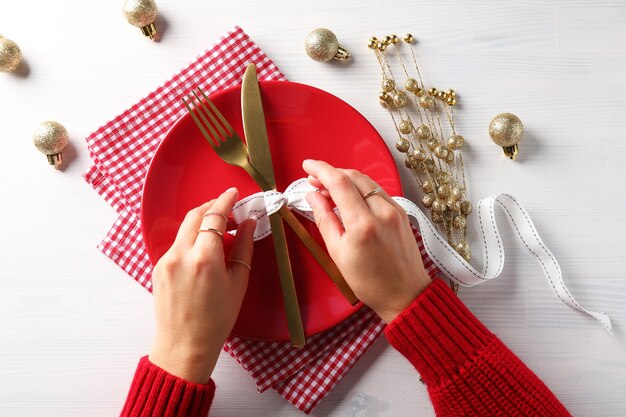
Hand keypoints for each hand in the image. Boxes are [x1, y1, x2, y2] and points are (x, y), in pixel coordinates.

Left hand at [148, 187, 255, 383]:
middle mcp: (181, 255)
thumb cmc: (216, 319)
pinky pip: (177, 243)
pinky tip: (205, 248)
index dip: (226, 201)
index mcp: (204, 258)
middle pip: (195, 215)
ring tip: (220, 229)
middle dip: (212, 206)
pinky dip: (192, 237)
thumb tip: (249, 223)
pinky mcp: (158, 268)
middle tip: (230, 208)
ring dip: (202, 221)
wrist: (185, 344)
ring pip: (184, 228)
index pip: (214, 216)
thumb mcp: (238, 282)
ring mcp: (166, 260)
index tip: (234, 194)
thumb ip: (243, 247)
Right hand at [303, 160, 430, 322]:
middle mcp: (382, 212)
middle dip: (331, 173)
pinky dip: (360, 188)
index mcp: (363, 224)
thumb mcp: (338, 253)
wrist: (405, 294)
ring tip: (328, 188)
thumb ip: (324, 220)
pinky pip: (377, 191)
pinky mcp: (401, 212)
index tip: (307, 166)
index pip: (339, 183)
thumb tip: (313, 197)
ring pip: (366, 181)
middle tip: (314, 179)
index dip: (320, 170)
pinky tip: (349, 196)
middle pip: (353, 177)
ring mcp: (395, 210)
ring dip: (345, 178)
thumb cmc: (371, 282)